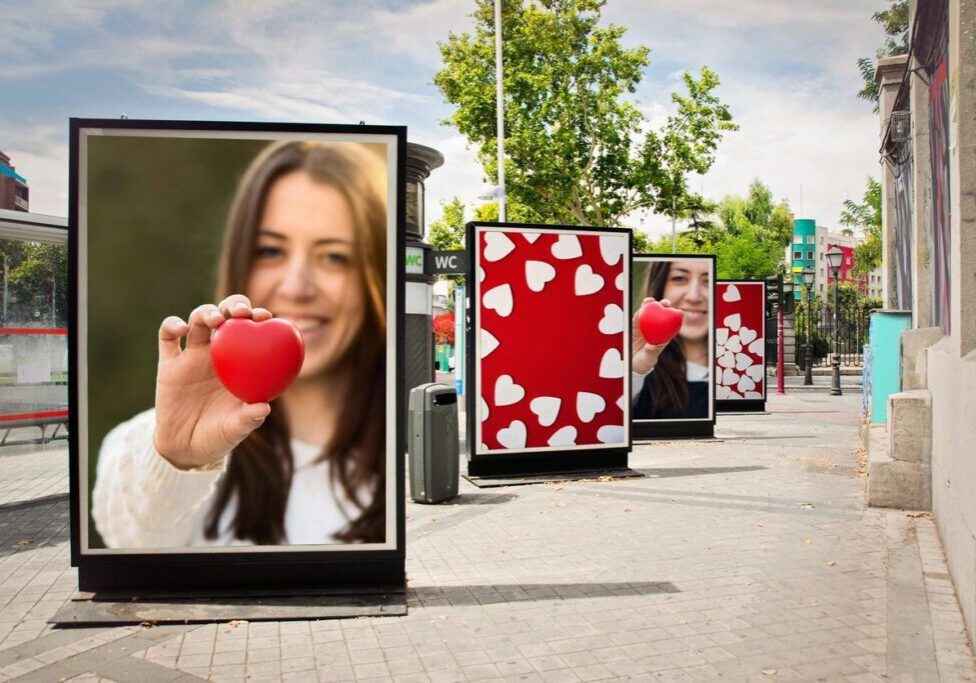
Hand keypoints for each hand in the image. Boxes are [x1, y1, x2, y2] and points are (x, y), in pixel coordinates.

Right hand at [153, 294, 273, 469]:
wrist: (185, 448)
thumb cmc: (219, 436)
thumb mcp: (235, 430)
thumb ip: (248, 419)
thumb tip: (264, 408)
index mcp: (241, 362)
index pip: (253, 331)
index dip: (259, 318)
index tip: (267, 317)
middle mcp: (218, 353)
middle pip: (227, 316)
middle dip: (234, 305)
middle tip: (241, 311)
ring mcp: (192, 356)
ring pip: (199, 320)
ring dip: (206, 312)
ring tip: (215, 319)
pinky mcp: (169, 364)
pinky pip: (167, 337)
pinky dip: (172, 325)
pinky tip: (182, 328)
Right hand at [632, 297, 671, 374]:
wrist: (631, 364)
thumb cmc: (643, 363)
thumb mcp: (648, 360)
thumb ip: (650, 353)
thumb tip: (651, 346)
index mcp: (663, 336)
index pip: (671, 325)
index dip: (677, 317)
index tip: (680, 312)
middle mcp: (655, 329)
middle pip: (660, 315)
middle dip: (664, 306)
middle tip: (665, 302)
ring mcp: (644, 326)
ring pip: (648, 313)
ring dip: (650, 305)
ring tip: (650, 300)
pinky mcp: (634, 327)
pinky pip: (637, 317)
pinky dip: (639, 311)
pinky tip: (641, 306)